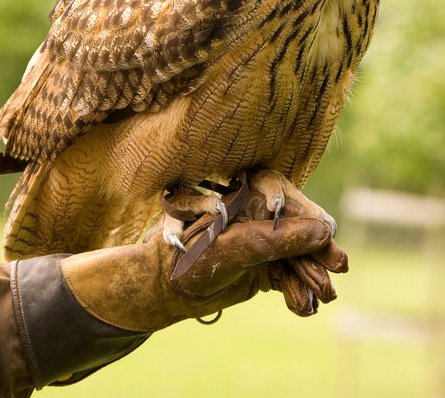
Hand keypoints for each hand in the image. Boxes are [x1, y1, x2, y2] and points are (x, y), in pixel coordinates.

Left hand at [61, 190, 347, 330]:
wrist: (166, 291)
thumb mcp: (235, 248)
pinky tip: (303, 306)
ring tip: (322, 297)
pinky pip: (288, 276)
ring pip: (296, 257)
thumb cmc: (189, 260)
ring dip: (309, 277)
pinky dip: (296, 290)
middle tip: (336, 271)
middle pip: (298, 232)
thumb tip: (323, 232)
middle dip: (316, 254)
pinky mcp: (264, 266)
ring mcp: (262, 242)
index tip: (328, 239)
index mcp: (249, 197)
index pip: (290, 204)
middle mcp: (259, 217)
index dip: (312, 221)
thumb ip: (276, 240)